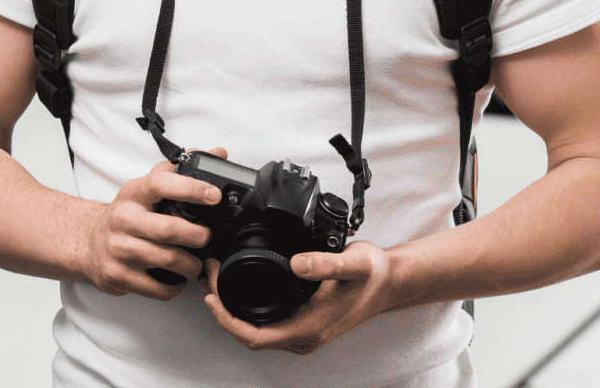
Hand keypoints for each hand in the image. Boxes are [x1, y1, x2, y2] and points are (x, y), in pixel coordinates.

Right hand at [73, 149, 225, 300]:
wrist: (88, 243)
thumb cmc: (127, 215)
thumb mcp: (146, 188)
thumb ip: (181, 171)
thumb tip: (217, 153)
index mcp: (133, 193)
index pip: (160, 183)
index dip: (190, 188)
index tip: (214, 195)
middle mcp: (123, 219)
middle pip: (168, 229)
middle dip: (197, 236)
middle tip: (207, 238)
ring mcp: (118, 248)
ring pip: (165, 260)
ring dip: (190, 265)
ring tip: (197, 263)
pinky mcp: (117, 275)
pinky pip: (155, 288)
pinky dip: (174, 287)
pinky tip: (177, 279)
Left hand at [203, 241, 392, 354]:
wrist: (389, 283)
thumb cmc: (373, 276)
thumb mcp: (352, 264)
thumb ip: (325, 263)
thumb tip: (296, 263)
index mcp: (309, 328)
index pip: (254, 336)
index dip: (227, 319)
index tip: (211, 297)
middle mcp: (303, 336)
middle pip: (249, 335)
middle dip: (222, 311)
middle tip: (210, 278)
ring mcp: (302, 332)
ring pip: (256, 331)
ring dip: (233, 310)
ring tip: (218, 281)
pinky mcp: (303, 323)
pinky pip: (266, 324)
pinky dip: (247, 309)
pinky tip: (241, 288)